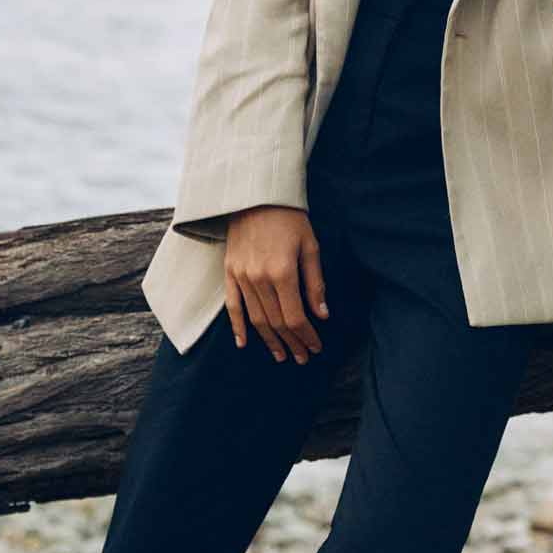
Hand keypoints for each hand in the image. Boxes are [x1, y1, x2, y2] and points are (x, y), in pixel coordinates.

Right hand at [223, 205, 328, 362]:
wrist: (255, 195)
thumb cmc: (290, 218)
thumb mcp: (311, 246)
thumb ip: (315, 283)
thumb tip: (322, 315)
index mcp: (283, 272)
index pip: (296, 317)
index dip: (307, 336)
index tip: (316, 348)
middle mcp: (259, 279)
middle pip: (276, 322)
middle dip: (292, 343)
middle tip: (301, 358)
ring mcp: (241, 277)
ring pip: (256, 319)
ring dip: (269, 341)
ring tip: (281, 355)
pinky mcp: (229, 272)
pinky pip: (232, 306)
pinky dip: (237, 327)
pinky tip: (244, 343)